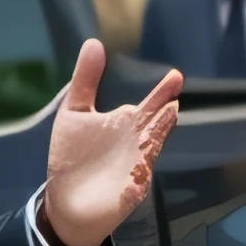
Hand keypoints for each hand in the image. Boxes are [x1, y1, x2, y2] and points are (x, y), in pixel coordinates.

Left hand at [40, 39, 181, 245]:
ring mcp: (136, 164)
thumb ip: (85, 81)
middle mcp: (135, 141)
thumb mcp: (74, 114)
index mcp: (124, 123)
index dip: (162, 92)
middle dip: (163, 107)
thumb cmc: (72, 158)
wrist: (68, 202)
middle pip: (154, 122)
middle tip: (176, 86)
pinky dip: (143, 161)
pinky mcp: (131, 186)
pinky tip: (148, 148)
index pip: (149, 105)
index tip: (176, 76)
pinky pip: (140, 172)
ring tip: (170, 109)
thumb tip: (94, 43)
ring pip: (151, 143)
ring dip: (158, 128)